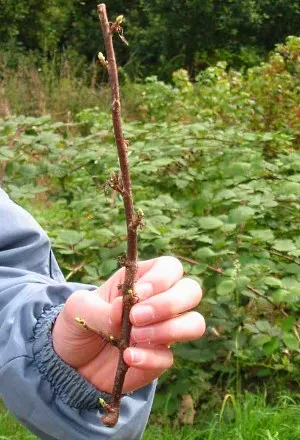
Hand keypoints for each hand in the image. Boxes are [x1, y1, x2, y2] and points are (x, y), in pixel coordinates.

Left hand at [52, 256, 204, 393]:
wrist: (71, 364)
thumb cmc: (78, 324)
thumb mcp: (78, 308)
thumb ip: (100, 307)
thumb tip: (122, 308)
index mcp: (142, 279)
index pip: (171, 268)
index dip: (161, 279)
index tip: (137, 294)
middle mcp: (160, 302)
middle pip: (192, 291)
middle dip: (168, 303)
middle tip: (136, 317)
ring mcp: (164, 330)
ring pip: (194, 323)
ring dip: (168, 329)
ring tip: (134, 337)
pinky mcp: (160, 358)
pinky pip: (170, 357)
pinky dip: (150, 357)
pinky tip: (128, 357)